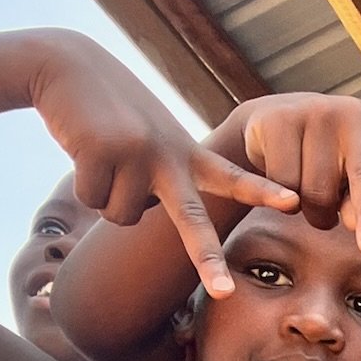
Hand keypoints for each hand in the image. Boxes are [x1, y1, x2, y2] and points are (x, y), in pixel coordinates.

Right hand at [24, 31, 301, 295]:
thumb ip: (170, 174)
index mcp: (189, 154)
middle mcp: (169, 155)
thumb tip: (154, 215)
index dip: (263, 192)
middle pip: (192, 221)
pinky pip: (93, 201)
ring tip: (104, 153)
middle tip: (225, 295)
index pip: (233, 178)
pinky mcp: (101, 152)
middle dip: (208, 261)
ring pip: (123, 216)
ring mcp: (136, 154)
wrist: (67, 65)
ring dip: (106, 194)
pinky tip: (85, 148)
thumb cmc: (114, 110)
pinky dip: (83, 184)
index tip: (294, 203)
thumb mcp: (154, 139)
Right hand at [234, 93, 360, 256]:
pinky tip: (281, 187)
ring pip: (316, 197)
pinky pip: (283, 186)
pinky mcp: (280, 120)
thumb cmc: (327, 160)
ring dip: (309, 211)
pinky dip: (279, 198)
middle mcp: (355, 118)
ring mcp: (317, 114)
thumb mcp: (353, 180)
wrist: (267, 123)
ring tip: (306, 187)